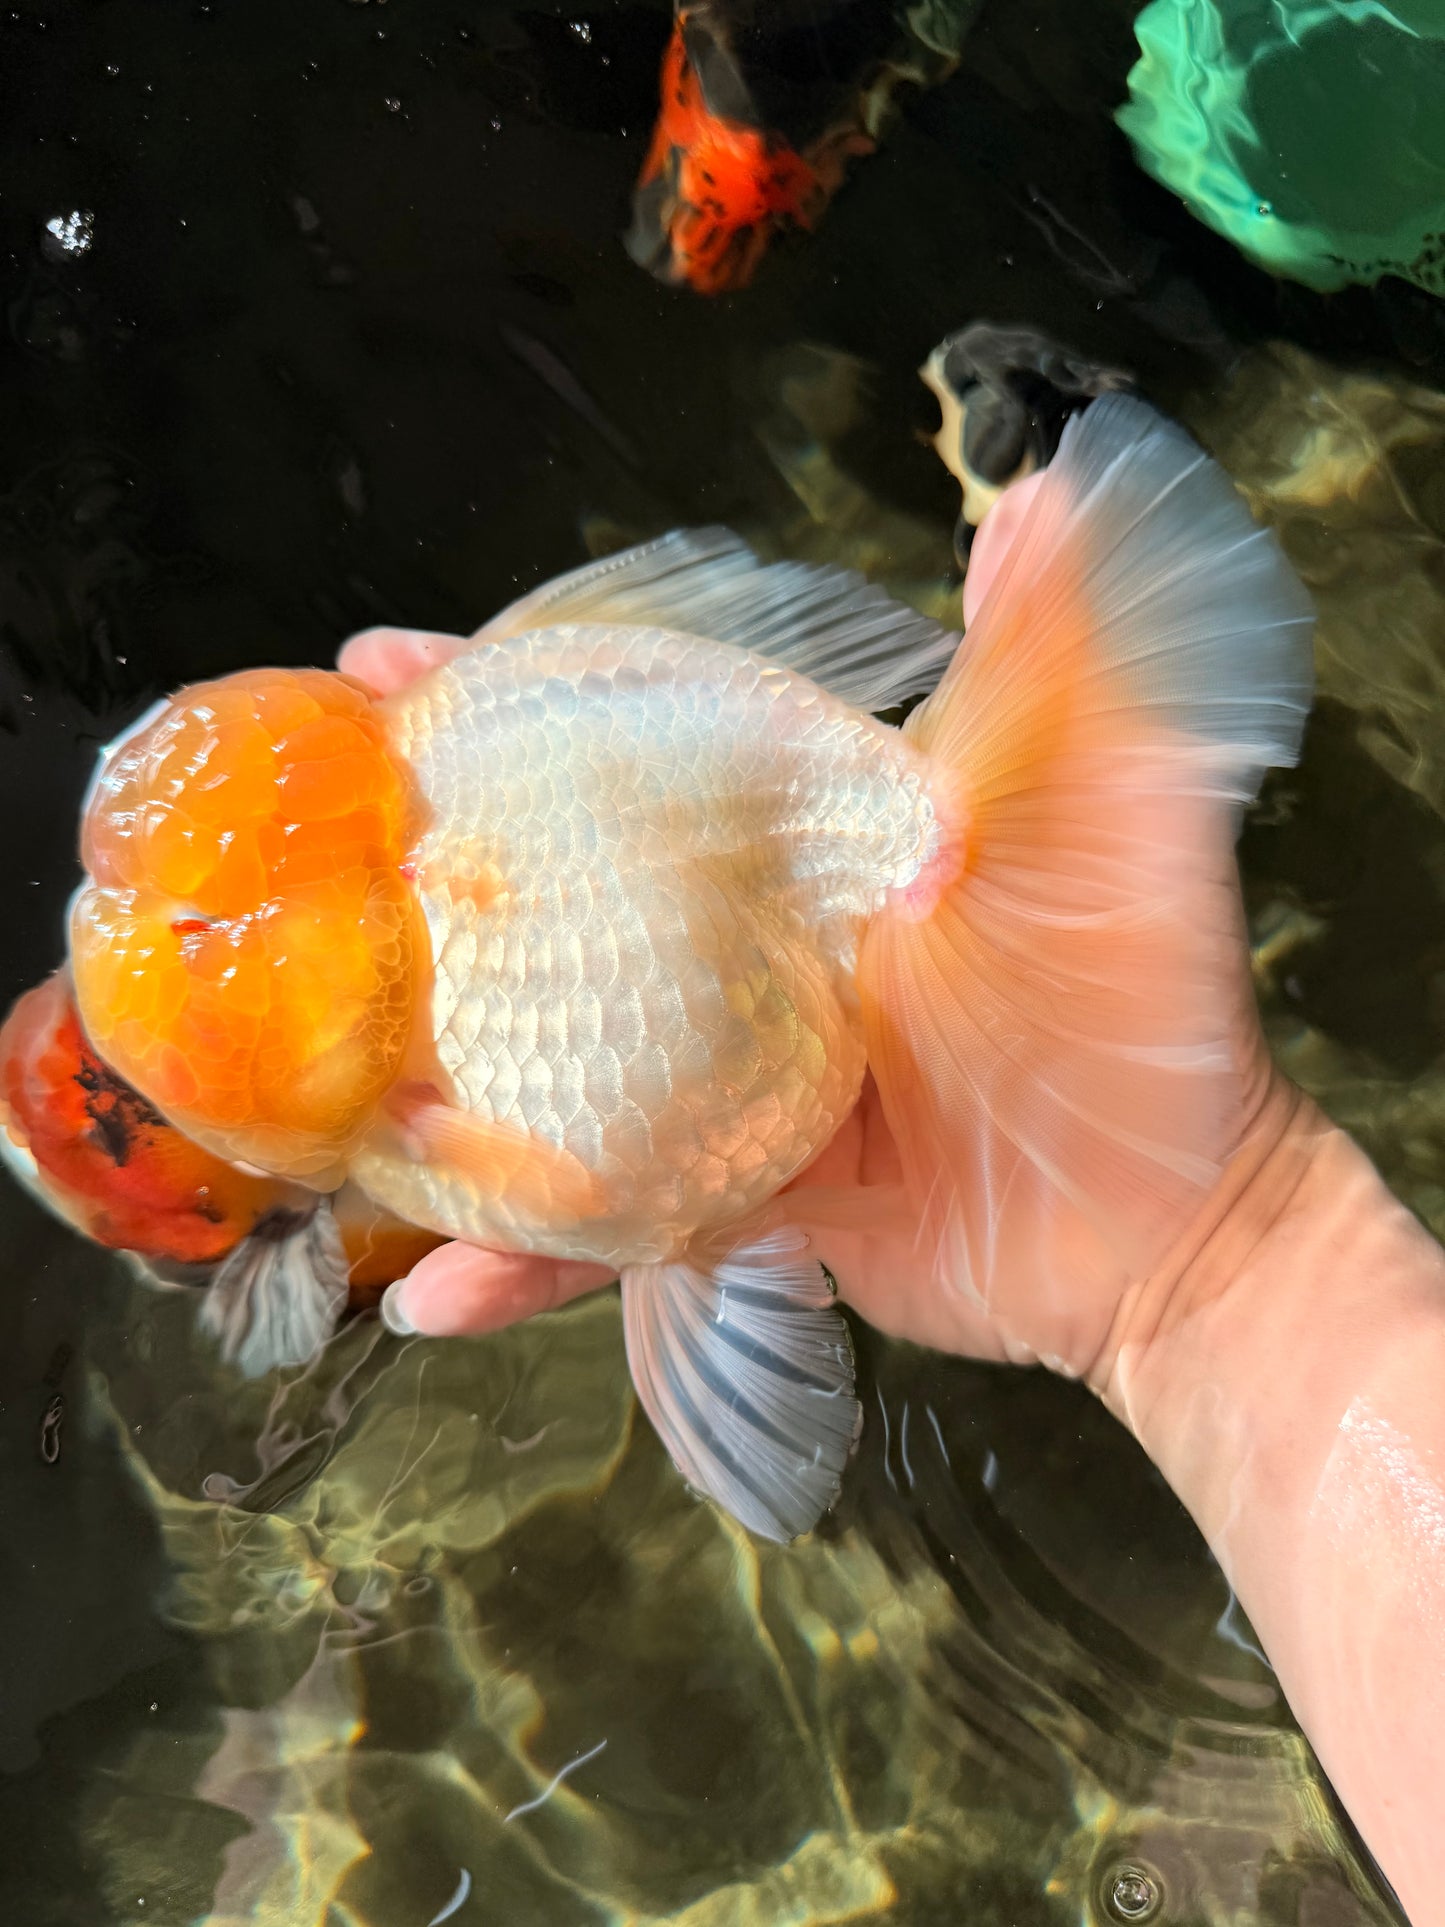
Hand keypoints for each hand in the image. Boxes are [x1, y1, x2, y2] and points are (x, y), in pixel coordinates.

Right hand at [340, 485, 1288, 1392]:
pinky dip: (527, 1264)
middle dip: (422, 873)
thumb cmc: (1143, 1011)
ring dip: (434, 1085)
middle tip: (299, 858)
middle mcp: (746, 958)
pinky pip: (611, 1230)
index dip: (514, 704)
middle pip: (558, 901)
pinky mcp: (734, 1204)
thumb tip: (1040, 496)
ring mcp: (730, 1086)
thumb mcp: (1110, 825)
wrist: (1173, 1226)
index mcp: (805, 854)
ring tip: (317, 1100)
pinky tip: (440, 1295)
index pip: (636, 752)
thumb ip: (1061, 674)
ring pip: (554, 1073)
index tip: (386, 668)